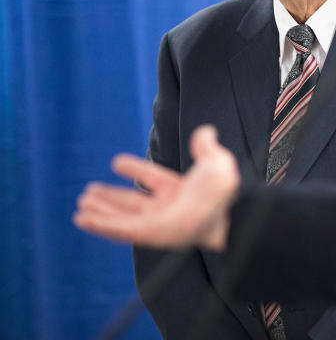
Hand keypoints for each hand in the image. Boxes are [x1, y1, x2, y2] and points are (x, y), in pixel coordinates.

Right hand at [73, 125, 239, 250]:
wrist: (226, 210)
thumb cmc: (224, 191)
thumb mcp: (215, 161)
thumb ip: (205, 146)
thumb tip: (206, 131)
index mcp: (180, 190)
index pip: (153, 179)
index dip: (135, 170)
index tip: (117, 162)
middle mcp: (167, 208)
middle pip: (132, 203)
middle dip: (110, 199)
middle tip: (88, 193)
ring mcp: (157, 223)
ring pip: (121, 218)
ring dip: (100, 212)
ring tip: (80, 205)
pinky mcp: (148, 235)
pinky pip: (119, 230)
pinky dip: (100, 225)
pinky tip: (82, 219)